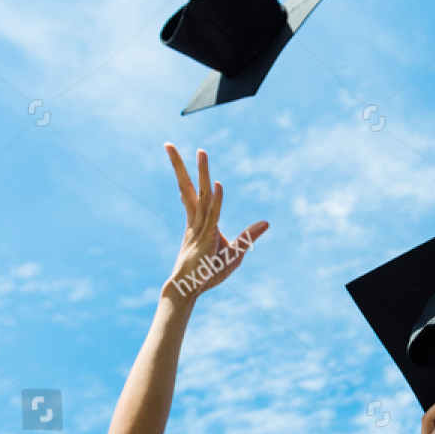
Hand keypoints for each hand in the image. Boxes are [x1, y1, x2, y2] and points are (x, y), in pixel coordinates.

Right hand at [163, 143, 268, 300]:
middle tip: (168, 144)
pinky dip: (217, 200)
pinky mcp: (207, 238)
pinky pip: (213, 215)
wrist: (190, 290)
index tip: (184, 158)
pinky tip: (219, 184)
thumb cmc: (209, 273)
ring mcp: (200, 228)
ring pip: (202, 195)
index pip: (192, 194)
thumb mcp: (236, 252)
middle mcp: (196, 220)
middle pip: (189, 187)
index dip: (189, 176)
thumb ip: (249, 235)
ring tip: (201, 151)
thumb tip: (266, 222)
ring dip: (203, 173)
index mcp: (199, 222)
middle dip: (181, 165)